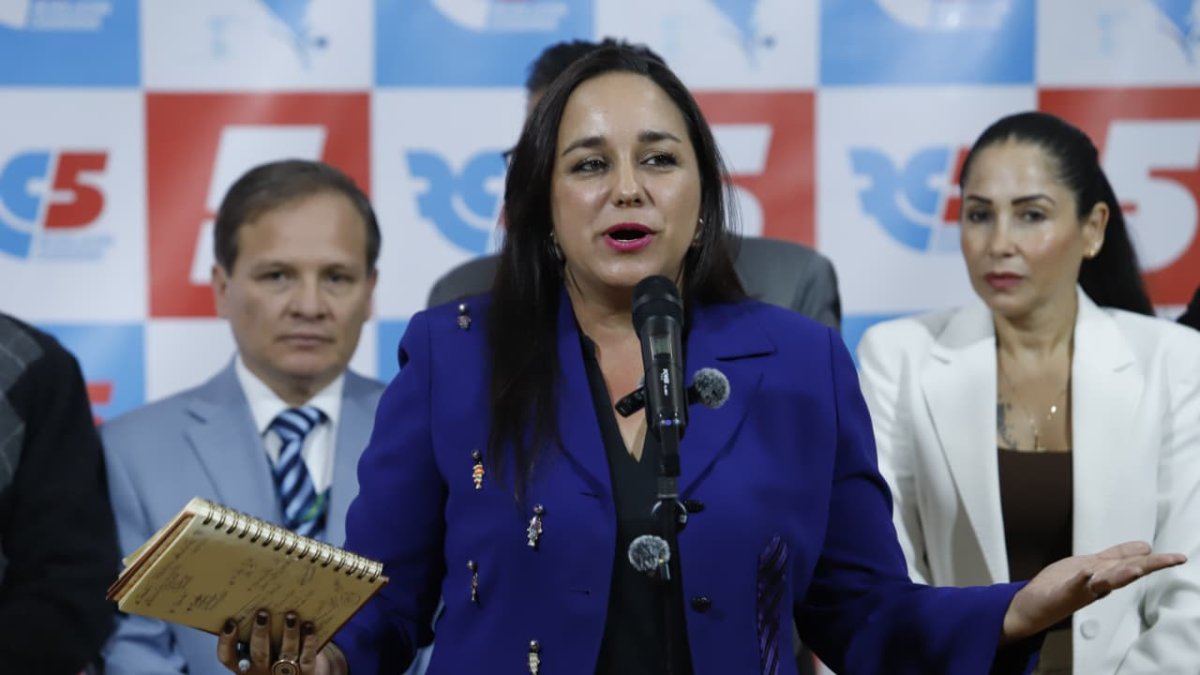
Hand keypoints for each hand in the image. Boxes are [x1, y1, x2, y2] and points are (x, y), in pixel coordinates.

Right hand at [216, 609, 347, 674]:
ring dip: (289, 635)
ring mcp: (283, 673)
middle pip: (259, 654)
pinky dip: (309, 642)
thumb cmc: (275, 653)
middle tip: (263, 613)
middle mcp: (262, 672)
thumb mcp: (261, 646)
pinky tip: (309, 626)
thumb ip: (255, 630)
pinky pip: (307, 658)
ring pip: (285, 655)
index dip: (227, 642)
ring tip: (291, 615)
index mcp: (246, 665)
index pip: (228, 657)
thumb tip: (258, 596)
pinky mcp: (305, 673)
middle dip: (260, 633)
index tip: (231, 622)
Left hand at [1001, 541, 1185, 642]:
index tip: (1177, 557)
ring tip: (1136, 568)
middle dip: (1149, 566)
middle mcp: (1097, 582)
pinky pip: (1073, 587)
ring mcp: (1081, 590)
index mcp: (1104, 572)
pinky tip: (1088, 574)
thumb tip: (1143, 549)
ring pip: (1104, 581)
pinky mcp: (1062, 595)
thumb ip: (1117, 557)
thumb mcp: (1093, 565)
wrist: (1034, 605)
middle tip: (1172, 560)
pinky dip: (1081, 581)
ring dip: (1120, 575)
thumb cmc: (1062, 584)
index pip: (1132, 563)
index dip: (1155, 560)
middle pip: (1125, 572)